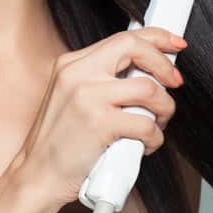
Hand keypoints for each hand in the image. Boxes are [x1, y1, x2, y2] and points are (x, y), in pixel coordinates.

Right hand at [9, 26, 186, 209]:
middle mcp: (77, 73)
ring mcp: (87, 97)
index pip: (122, 37)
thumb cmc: (59, 142)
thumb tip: (148, 71)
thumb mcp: (72, 98)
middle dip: (164, 65)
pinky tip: (143, 145)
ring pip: (149, 89)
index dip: (156, 37)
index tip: (175, 44)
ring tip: (156, 124)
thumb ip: (102, 80)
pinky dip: (154, 138)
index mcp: (71, 64)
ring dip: (164, 109)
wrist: (37, 175)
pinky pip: (146, 124)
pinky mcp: (99, 124)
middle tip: (174, 82)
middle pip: (135, 48)